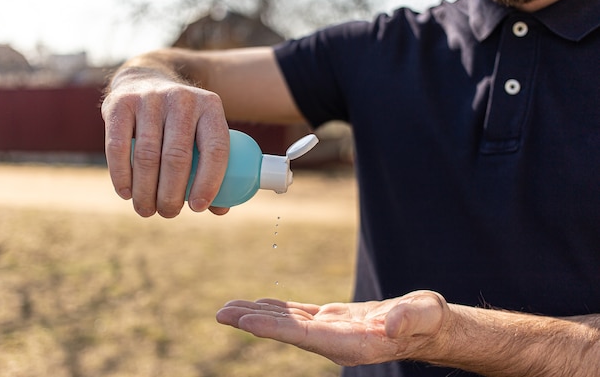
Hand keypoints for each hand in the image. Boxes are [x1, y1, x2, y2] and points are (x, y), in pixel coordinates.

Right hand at [101, 68, 230, 217]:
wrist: (146, 78)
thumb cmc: (181, 121)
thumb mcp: (203, 132)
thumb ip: (212, 168)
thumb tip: (219, 209)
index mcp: (210, 107)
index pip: (215, 149)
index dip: (208, 182)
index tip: (198, 207)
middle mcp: (182, 99)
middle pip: (177, 157)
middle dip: (171, 194)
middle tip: (168, 213)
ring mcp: (149, 98)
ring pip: (147, 155)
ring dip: (145, 191)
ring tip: (146, 210)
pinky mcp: (120, 103)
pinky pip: (118, 146)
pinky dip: (121, 175)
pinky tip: (126, 193)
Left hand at [216, 290, 448, 366]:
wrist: (428, 327)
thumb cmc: (428, 321)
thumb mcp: (424, 314)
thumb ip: (407, 318)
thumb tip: (388, 325)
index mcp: (352, 344)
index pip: (304, 337)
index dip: (274, 329)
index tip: (245, 322)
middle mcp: (334, 342)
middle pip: (287, 332)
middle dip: (254, 323)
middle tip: (220, 314)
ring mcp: (331, 333)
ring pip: (288, 323)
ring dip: (258, 315)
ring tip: (228, 309)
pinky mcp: (332, 321)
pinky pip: (298, 315)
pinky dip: (277, 308)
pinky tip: (259, 304)